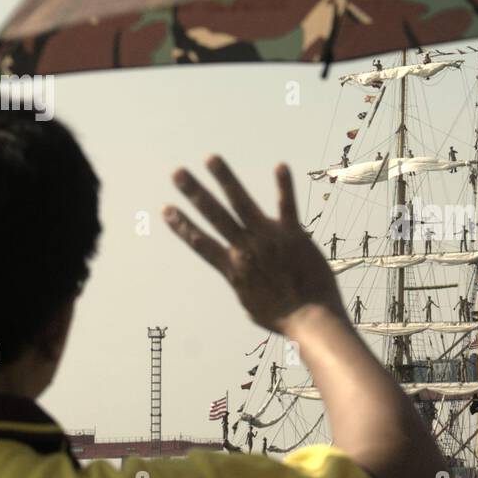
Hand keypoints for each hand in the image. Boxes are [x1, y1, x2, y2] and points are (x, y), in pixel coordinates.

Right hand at [164, 158, 343, 333]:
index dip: (181, 225)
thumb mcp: (251, 305)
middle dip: (194, 193)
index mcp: (232, 268)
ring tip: (211, 158)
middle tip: (177, 173)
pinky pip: (287, 206)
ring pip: (241, 203)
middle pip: (214, 216)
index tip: (166, 209)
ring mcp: (269, 240)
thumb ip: (243, 284)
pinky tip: (280, 166)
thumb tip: (240, 278)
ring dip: (225, 179)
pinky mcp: (294, 236)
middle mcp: (245, 249)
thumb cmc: (283, 318)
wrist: (312, 319)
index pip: (200, 242)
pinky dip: (283, 186)